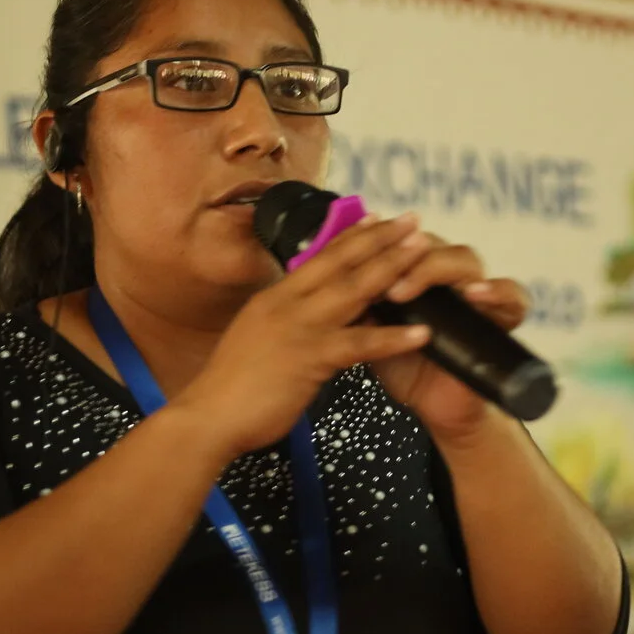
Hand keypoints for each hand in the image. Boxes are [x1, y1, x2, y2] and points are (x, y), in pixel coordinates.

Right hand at [167, 215, 436, 458]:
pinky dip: (392, 338)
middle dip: (380, 238)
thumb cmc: (233, 386)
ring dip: (392, 267)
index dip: (351, 236)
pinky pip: (359, 345)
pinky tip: (422, 334)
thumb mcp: (259, 337)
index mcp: (275, 297)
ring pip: (353, 290)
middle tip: (413, 220)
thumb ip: (285, 320)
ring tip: (424, 250)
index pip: (319, 257)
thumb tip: (309, 311)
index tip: (378, 218)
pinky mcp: (310, 358)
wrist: (209, 416)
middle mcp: (287, 303)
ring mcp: (299, 328)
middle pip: (341, 262)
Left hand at [365, 222, 528, 443]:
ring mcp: (477, 295)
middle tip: (377, 280)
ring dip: (434, 269)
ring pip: (466, 260)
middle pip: (433, 244)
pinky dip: (497, 291)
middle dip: (402, 256)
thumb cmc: (404, 366)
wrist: (434, 407)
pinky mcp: (503, 319)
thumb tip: (324, 278)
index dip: (379, 242)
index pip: (402, 241)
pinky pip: (512, 296)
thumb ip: (357, 304)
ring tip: (405, 291)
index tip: (351, 256)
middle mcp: (449, 277)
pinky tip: (476, 294)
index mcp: (418, 274)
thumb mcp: (371, 332)